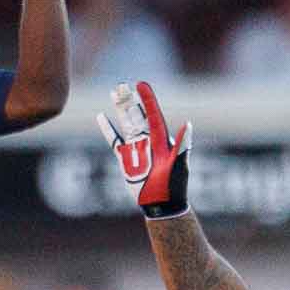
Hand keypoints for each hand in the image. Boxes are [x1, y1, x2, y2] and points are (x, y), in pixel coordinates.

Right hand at [96, 81, 191, 218]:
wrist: (162, 205)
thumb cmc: (174, 186)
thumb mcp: (179, 165)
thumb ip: (182, 145)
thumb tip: (188, 124)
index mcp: (161, 139)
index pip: (153, 114)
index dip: (147, 99)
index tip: (141, 84)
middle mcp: (148, 140)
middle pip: (137, 115)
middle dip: (130, 100)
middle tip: (121, 85)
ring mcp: (136, 149)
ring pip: (125, 123)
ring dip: (120, 109)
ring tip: (113, 92)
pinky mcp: (125, 159)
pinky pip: (114, 140)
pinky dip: (108, 129)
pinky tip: (102, 116)